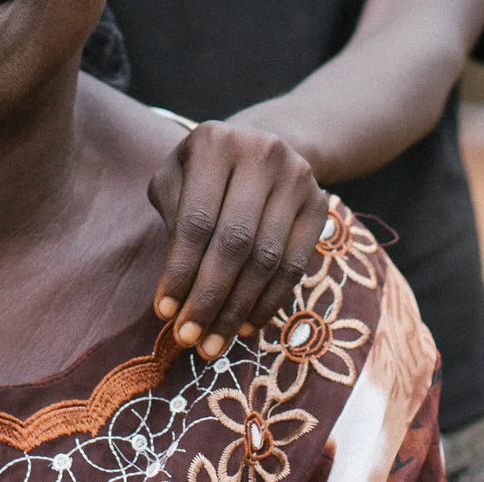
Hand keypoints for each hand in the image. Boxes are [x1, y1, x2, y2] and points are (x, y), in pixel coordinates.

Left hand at [145, 120, 330, 359]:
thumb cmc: (203, 174)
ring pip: (267, 259)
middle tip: (189, 338)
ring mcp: (297, 178)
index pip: (196, 220)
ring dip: (237, 309)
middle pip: (234, 242)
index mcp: (213, 142)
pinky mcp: (319, 205)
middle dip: (209, 298)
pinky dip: (268, 302)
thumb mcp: (175, 180)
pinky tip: (244, 325)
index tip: (164, 312)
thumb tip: (174, 297)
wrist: (260, 149)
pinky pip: (294, 266)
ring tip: (213, 343)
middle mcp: (261, 153)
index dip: (179, 271)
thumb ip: (171, 223)